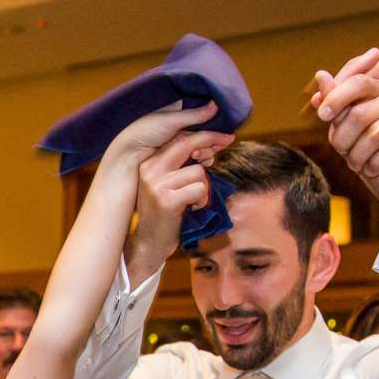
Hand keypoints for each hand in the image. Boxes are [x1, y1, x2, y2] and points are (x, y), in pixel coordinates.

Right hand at [120, 107, 226, 280]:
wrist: (149, 243)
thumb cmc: (164, 213)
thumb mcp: (167, 184)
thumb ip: (181, 165)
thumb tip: (209, 147)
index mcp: (149, 163)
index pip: (178, 138)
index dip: (204, 135)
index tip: (223, 136)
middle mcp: (150, 170)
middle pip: (187, 144)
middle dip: (212, 141)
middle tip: (229, 141)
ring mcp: (157, 185)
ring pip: (198, 171)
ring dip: (205, 187)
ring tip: (195, 200)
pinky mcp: (167, 200)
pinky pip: (199, 189)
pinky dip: (203, 200)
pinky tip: (193, 208)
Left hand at [308, 48, 378, 225]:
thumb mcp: (371, 108)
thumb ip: (344, 100)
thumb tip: (318, 85)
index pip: (357, 82)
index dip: (337, 96)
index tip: (323, 115)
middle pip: (359, 115)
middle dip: (344, 139)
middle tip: (341, 153)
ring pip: (374, 135)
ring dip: (359, 156)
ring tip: (356, 165)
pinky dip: (376, 163)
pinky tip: (371, 169)